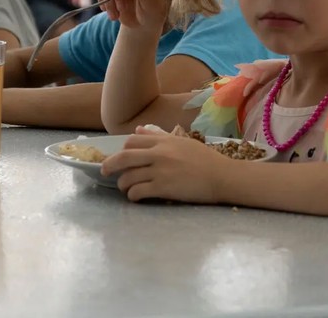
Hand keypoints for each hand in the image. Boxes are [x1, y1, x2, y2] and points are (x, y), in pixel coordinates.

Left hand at [101, 126, 231, 203]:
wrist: (223, 176)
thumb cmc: (205, 159)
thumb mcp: (181, 141)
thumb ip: (158, 136)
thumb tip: (137, 130)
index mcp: (163, 141)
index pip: (132, 142)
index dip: (121, 150)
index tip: (119, 158)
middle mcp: (158, 154)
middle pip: (124, 157)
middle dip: (109, 165)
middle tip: (105, 172)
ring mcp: (160, 171)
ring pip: (129, 177)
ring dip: (122, 184)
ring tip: (125, 188)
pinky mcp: (163, 188)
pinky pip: (138, 191)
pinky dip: (133, 195)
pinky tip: (135, 197)